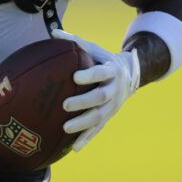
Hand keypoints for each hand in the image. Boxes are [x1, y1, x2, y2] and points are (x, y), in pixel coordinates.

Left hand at [52, 27, 140, 151]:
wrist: (129, 75)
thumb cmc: (102, 60)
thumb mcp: (93, 49)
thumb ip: (74, 42)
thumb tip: (52, 32)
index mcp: (111, 70)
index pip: (101, 72)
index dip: (90, 75)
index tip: (75, 77)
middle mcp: (114, 89)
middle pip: (100, 97)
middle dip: (83, 102)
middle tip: (65, 105)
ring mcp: (112, 106)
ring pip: (98, 117)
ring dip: (83, 124)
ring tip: (65, 128)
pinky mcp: (108, 117)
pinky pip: (97, 130)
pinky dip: (86, 139)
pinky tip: (74, 148)